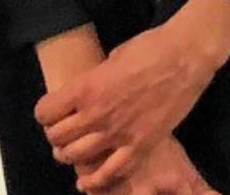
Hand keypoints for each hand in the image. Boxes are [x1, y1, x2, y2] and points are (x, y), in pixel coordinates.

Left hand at [37, 22, 219, 185]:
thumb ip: (94, 80)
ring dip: (68, 156)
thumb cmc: (149, 48)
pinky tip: (87, 182)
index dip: (45, 113)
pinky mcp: (140, 146)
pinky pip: (110, 173)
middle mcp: (96, 114)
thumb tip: (87, 91)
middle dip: (55, 135)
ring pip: (77, 157)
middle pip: (57, 137)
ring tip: (70, 152)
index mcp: (86, 88)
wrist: (185, 57)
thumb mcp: (110, 58)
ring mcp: (118, 133)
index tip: (50, 112)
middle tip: (61, 132)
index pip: (46, 112)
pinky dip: (95, 181)